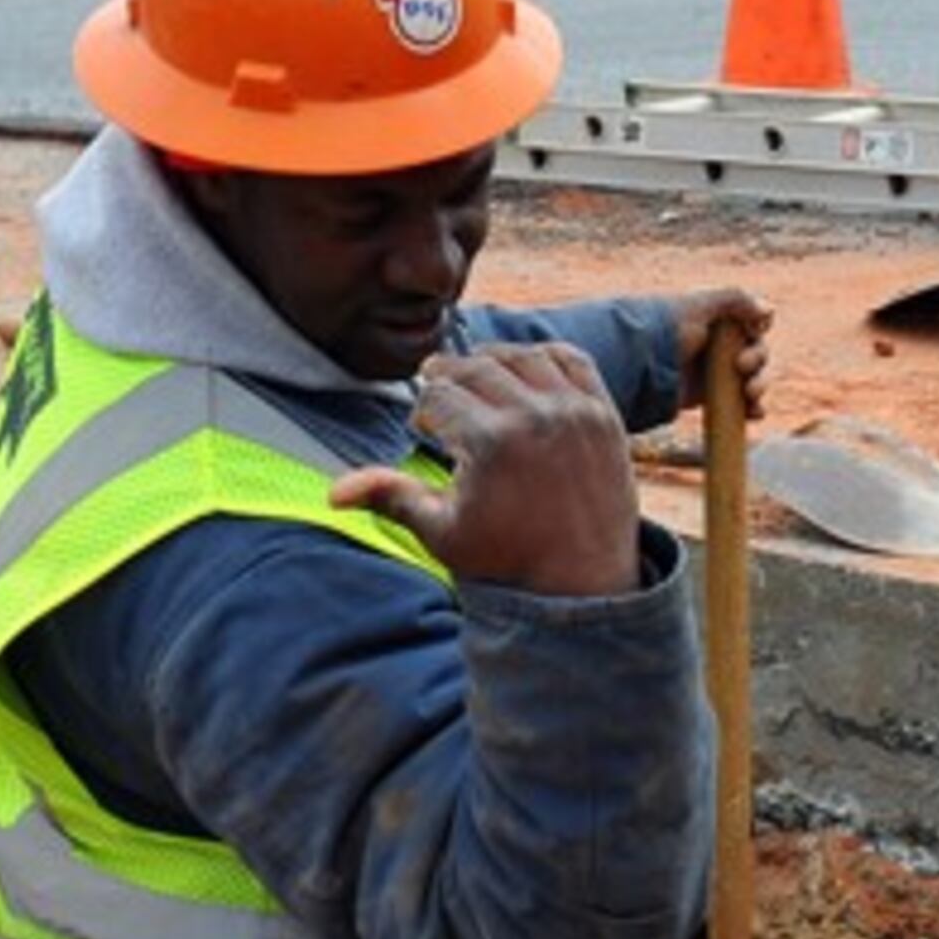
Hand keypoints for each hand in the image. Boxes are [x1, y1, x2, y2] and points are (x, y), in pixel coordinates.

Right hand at [329, 343, 640, 596]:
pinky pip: (571, 360)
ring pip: (521, 356)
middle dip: (451, 378)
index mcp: (491, 442)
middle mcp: (535, 417)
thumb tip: (334, 494)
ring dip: (493, 362)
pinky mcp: (604, 414)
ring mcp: (575, 412)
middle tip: (442, 396)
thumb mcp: (442, 532)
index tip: (424, 428)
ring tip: (478, 381)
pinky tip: (524, 374)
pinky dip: (543, 358)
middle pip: (476, 367)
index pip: (440, 393)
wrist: (583, 582)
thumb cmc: (506, 560)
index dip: (423, 408)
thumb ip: (391, 497)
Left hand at [668, 289, 772, 421]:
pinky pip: (740, 405)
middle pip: (756, 352)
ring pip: (752, 380)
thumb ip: (735, 299)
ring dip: (759, 385)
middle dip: (758, 359)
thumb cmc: (667, 328)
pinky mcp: (708, 398)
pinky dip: (752, 409)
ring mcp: (714, 373)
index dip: (758, 329)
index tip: (756, 329)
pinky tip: (754, 413)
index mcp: (716, 320)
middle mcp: (717, 346)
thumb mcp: (699, 304)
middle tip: (742, 365)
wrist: (637, 364)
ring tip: (750, 393)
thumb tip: (769, 311)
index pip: (752, 324)